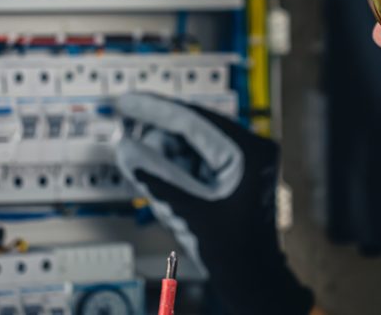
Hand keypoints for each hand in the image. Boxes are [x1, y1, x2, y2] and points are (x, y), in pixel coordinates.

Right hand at [115, 93, 313, 314]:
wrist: (254, 279)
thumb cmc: (234, 252)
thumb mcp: (188, 211)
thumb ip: (155, 177)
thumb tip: (126, 148)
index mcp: (247, 152)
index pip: (193, 119)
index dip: (154, 109)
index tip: (126, 102)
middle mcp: (250, 148)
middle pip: (192, 127)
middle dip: (157, 136)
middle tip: (126, 136)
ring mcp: (244, 159)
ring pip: (191, 142)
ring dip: (164, 156)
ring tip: (151, 177)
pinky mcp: (234, 170)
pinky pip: (196, 158)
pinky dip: (175, 168)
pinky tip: (163, 183)